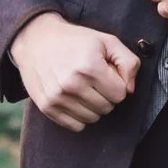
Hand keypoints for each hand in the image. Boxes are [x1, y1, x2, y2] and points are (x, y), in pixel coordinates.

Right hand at [11, 11, 143, 127]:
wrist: (36, 40)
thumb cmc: (76, 41)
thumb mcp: (107, 41)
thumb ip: (128, 62)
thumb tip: (130, 90)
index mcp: (90, 66)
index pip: (120, 94)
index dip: (117, 84)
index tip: (107, 74)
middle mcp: (72, 84)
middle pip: (107, 108)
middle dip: (106, 95)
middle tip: (94, 80)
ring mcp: (58, 97)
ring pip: (93, 118)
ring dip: (93, 106)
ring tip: (84, 88)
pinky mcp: (47, 107)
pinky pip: (76, 126)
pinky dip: (79, 116)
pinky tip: (74, 99)